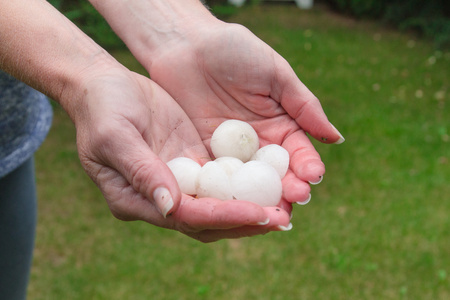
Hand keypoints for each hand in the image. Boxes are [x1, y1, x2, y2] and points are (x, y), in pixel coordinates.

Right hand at [69, 67, 289, 241]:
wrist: (104, 85)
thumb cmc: (102, 108)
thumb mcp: (115, 136)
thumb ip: (142, 171)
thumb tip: (171, 207)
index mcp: (136, 200)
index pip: (188, 217)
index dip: (224, 217)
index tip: (259, 214)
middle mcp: (161, 197)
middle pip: (209, 220)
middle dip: (246, 221)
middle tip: (284, 218)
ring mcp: (179, 179)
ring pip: (220, 202)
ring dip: (252, 206)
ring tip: (287, 204)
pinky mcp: (191, 160)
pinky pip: (223, 177)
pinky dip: (246, 182)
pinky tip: (273, 179)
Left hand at [147, 22, 343, 204]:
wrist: (186, 45)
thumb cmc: (234, 51)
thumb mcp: (275, 74)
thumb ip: (303, 106)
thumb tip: (336, 138)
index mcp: (280, 125)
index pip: (298, 152)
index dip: (307, 165)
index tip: (313, 176)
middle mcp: (258, 144)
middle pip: (276, 174)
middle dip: (287, 189)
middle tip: (294, 200)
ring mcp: (230, 153)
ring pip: (249, 183)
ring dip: (260, 198)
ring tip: (270, 210)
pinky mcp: (203, 155)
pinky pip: (217, 177)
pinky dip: (225, 192)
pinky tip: (233, 203)